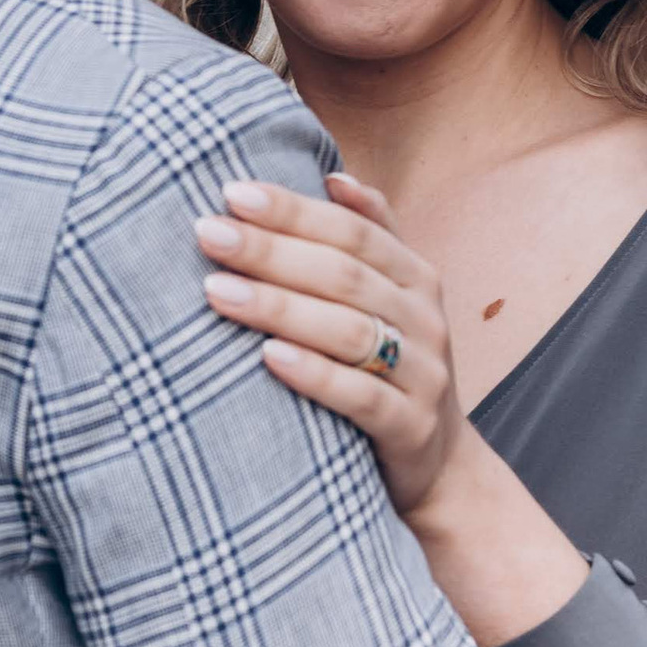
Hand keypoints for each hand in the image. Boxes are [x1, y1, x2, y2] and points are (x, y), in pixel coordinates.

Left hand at [195, 173, 589, 646]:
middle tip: (207, 234)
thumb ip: (369, 241)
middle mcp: (424, 317)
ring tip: (217, 291)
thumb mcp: (390, 302)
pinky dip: (315, 374)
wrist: (438, 468)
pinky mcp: (411, 428)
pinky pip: (362, 397)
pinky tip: (269, 357)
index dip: (293, 210)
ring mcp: (423, 374)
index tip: (231, 193)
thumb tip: (334, 178)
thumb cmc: (390, 370)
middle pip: (344, 274)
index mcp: (415, 276)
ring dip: (280, 307)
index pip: (351, 229)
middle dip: (271, 250)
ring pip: (350, 331)